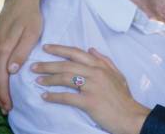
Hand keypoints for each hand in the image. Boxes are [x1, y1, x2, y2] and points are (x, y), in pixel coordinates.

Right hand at [0, 0, 42, 113]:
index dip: (4, 93)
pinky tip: (0, 83)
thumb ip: (22, 52)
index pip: (1, 77)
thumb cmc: (30, 15)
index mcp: (2, 47)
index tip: (9, 106)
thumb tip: (11, 71)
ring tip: (4, 100)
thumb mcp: (32, 33)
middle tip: (6, 109)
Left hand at [34, 45, 149, 133]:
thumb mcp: (117, 75)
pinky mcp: (89, 102)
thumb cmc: (123, 97)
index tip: (46, 48)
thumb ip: (105, 61)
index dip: (60, 49)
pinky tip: (45, 97)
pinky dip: (54, 97)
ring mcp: (92, 87)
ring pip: (65, 78)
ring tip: (38, 80)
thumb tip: (91, 49)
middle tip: (33, 66)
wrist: (130, 116)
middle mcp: (95, 73)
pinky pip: (67, 97)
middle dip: (48, 64)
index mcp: (100, 66)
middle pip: (66, 65)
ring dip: (49, 79)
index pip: (76, 53)